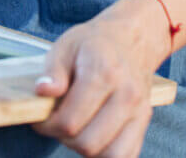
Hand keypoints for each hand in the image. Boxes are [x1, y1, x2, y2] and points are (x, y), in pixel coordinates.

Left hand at [32, 0, 170, 156]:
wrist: (130, 39)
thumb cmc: (93, 43)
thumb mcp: (65, 46)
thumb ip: (52, 71)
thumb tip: (42, 92)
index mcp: (103, 73)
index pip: (70, 121)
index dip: (48, 126)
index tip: (40, 118)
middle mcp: (126, 94)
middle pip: (87, 143)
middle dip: (64, 137)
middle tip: (56, 122)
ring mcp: (139, 110)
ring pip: (108, 155)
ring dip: (85, 148)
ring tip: (75, 127)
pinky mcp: (145, 121)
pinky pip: (127, 155)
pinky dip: (106, 153)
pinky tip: (94, 135)